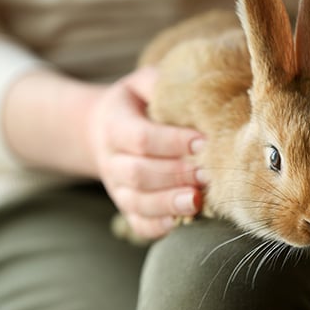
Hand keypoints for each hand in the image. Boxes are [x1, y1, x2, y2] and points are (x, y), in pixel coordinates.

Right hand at [88, 67, 204, 238]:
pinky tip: (181, 221)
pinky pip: (138, 223)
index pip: (141, 137)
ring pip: (137, 201)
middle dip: (175, 175)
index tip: (204, 141)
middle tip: (209, 173)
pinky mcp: (125, 207)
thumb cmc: (136, 104)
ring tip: (198, 200)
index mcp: (114, 124)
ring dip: (169, 203)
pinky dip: (158, 226)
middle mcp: (111, 159)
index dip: (172, 142)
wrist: (101, 130)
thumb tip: (200, 83)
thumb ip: (163, 82)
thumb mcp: (142, 84)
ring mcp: (116, 187)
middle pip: (139, 173)